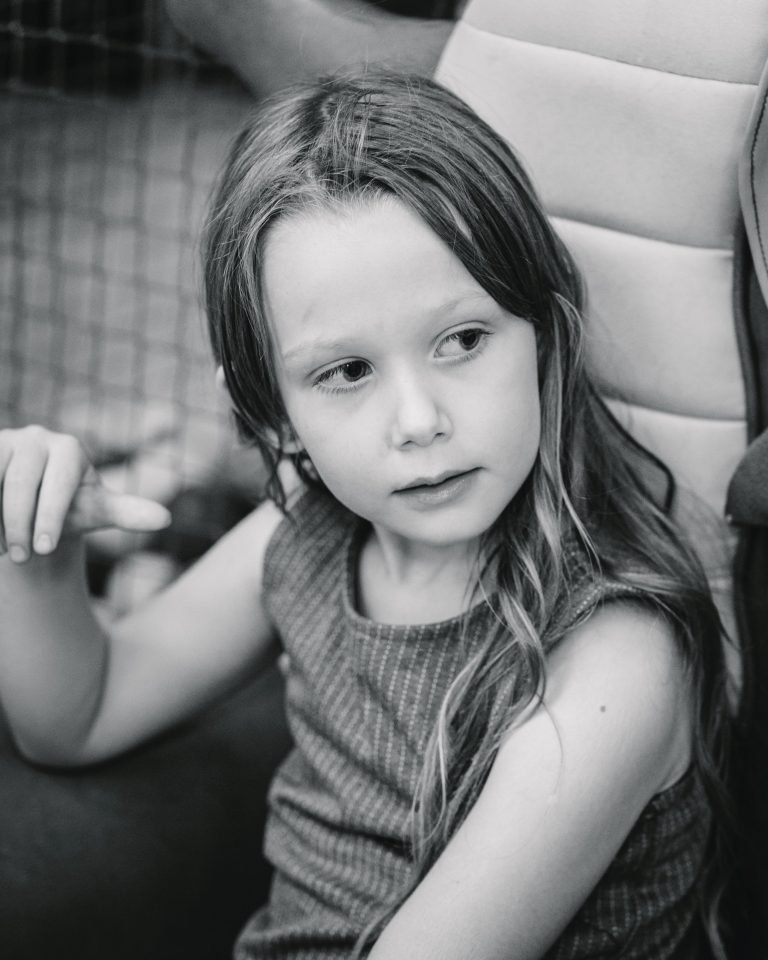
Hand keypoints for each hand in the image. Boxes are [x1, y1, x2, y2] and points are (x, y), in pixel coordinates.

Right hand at [0, 426, 170, 562]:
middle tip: (20, 558)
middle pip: (19, 484)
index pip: (58, 484)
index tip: (44, 551)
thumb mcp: (95, 511)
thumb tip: (166, 519)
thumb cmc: (67, 509)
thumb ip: (127, 512)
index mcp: (68, 448)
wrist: (32, 506)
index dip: (49, 518)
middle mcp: (34, 437)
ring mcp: (3, 440)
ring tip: (2, 548)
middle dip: (18, 525)